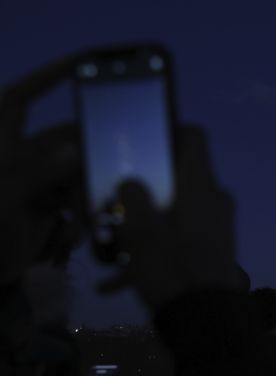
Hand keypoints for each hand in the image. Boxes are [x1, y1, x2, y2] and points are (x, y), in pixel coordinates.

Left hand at [0, 56, 83, 284]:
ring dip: (81, 199)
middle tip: (92, 188)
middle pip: (64, 142)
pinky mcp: (45, 205)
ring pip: (75, 174)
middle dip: (82, 166)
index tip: (81, 63)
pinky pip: (75, 198)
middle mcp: (17, 157)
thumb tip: (76, 149)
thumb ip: (34, 175)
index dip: (47, 75)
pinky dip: (78, 217)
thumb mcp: (1, 205)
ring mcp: (33, 182)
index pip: (18, 99)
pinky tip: (67, 238)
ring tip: (72, 228)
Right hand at [98, 127, 238, 310]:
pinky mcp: (215, 248)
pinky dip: (155, 250)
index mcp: (201, 185)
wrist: (206, 323)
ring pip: (174, 211)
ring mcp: (218, 225)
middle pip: (178, 176)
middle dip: (144, 188)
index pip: (193, 136)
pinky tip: (118, 281)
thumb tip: (132, 183)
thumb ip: (131, 196)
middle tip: (115, 203)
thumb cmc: (171, 268)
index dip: (167, 130)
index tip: (141, 142)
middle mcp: (215, 199)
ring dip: (145, 224)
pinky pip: (181, 239)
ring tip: (113, 247)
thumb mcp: (140, 230)